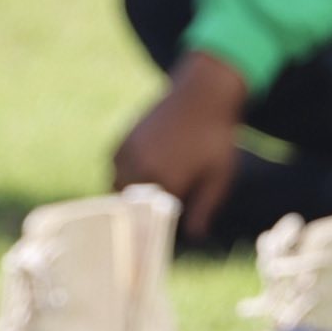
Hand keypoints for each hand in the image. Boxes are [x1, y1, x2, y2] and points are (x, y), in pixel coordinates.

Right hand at [111, 53, 248, 228]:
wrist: (203, 94)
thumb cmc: (216, 138)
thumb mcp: (219, 177)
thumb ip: (205, 208)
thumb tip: (194, 236)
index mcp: (166, 182)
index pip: (153, 220)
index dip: (159, 227)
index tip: (165, 229)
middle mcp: (142, 169)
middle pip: (130, 207)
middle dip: (140, 213)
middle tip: (154, 213)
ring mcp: (129, 152)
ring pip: (116, 187)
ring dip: (127, 194)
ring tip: (146, 194)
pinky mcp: (123, 138)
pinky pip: (112, 166)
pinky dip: (120, 173)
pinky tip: (139, 173)